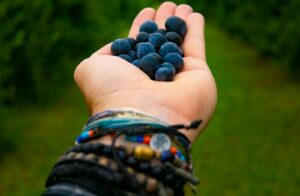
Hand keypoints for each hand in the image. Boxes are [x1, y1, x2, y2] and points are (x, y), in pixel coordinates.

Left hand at [74, 2, 216, 141]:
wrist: (141, 117)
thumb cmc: (112, 93)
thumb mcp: (90, 69)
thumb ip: (102, 55)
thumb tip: (118, 46)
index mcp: (130, 77)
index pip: (138, 47)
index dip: (142, 28)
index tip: (146, 12)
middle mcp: (154, 78)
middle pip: (160, 44)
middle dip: (163, 24)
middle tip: (167, 5)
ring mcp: (177, 78)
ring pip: (179, 44)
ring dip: (181, 24)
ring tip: (182, 6)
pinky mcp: (199, 75)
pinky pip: (197, 48)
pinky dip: (196, 31)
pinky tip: (195, 15)